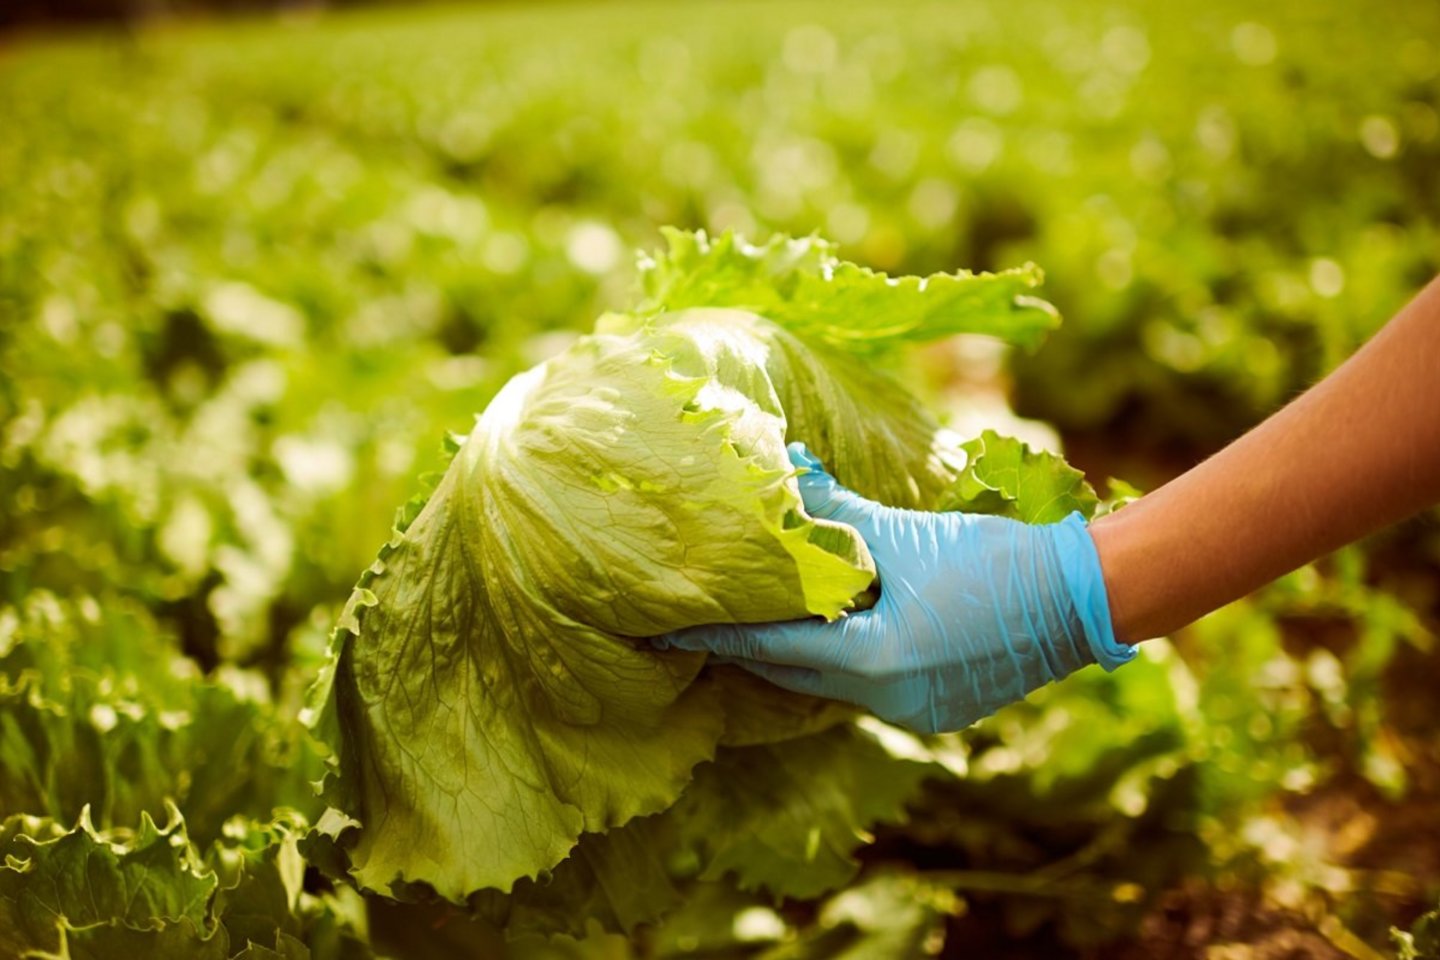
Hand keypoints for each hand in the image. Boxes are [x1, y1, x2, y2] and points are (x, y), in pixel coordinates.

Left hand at [657, 443, 1134, 733]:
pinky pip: (864, 693)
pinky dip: (837, 665)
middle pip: (791, 677)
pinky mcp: (936, 712)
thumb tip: (785, 467)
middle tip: (691, 628)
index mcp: (876, 661)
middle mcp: (888, 702)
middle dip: (743, 652)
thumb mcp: (906, 532)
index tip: (658, 630)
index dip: (712, 636)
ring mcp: (914, 714)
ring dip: (792, 659)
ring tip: (749, 628)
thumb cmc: (992, 558)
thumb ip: (836, 508)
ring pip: (827, 689)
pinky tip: (825, 638)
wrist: (1082, 597)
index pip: (769, 649)